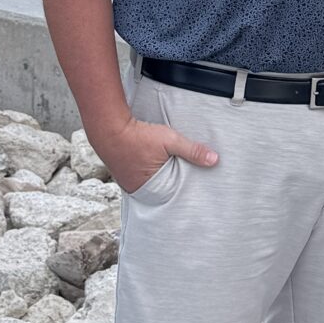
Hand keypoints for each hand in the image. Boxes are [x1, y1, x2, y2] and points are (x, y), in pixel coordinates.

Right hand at [97, 114, 219, 191]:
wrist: (108, 127)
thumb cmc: (138, 136)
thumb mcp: (170, 140)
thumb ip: (192, 150)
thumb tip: (214, 160)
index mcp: (151, 188)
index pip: (173, 195)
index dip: (183, 189)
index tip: (194, 186)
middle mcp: (138, 189)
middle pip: (161, 191)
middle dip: (172, 185)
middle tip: (184, 178)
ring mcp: (128, 182)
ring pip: (150, 184)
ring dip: (159, 178)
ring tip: (168, 170)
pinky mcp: (122, 173)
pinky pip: (140, 177)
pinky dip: (147, 172)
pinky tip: (152, 164)